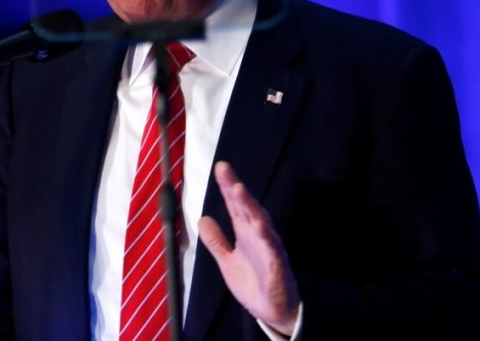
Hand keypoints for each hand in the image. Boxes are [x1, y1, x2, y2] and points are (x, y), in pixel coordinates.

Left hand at [198, 161, 299, 335]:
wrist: (274, 311)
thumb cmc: (253, 282)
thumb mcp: (227, 262)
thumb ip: (216, 241)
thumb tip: (202, 219)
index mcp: (246, 232)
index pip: (235, 206)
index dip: (227, 187)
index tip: (220, 168)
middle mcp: (258, 234)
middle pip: (247, 207)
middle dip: (235, 188)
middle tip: (224, 169)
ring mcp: (269, 247)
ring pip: (260, 222)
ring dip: (250, 206)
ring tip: (238, 190)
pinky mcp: (277, 265)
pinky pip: (272, 249)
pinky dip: (266, 236)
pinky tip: (260, 226)